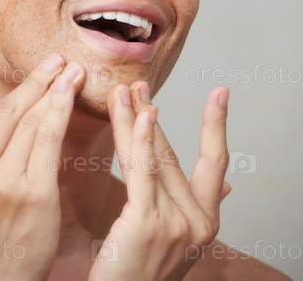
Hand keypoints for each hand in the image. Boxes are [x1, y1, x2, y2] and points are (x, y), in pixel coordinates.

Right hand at [0, 29, 84, 280]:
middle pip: (3, 109)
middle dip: (31, 79)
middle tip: (53, 58)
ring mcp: (3, 181)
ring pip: (28, 120)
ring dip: (51, 89)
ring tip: (69, 69)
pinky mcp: (34, 192)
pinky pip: (47, 140)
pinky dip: (59, 111)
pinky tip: (69, 92)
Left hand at [88, 81, 230, 280]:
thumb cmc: (142, 273)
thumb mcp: (179, 241)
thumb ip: (200, 207)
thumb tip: (227, 183)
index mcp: (206, 221)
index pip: (216, 161)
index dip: (218, 124)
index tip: (221, 92)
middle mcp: (197, 220)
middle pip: (173, 153)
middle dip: (152, 114)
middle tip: (137, 86)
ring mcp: (175, 222)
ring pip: (154, 156)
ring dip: (136, 118)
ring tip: (122, 92)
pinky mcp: (147, 222)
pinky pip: (142, 171)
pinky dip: (141, 138)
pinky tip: (137, 114)